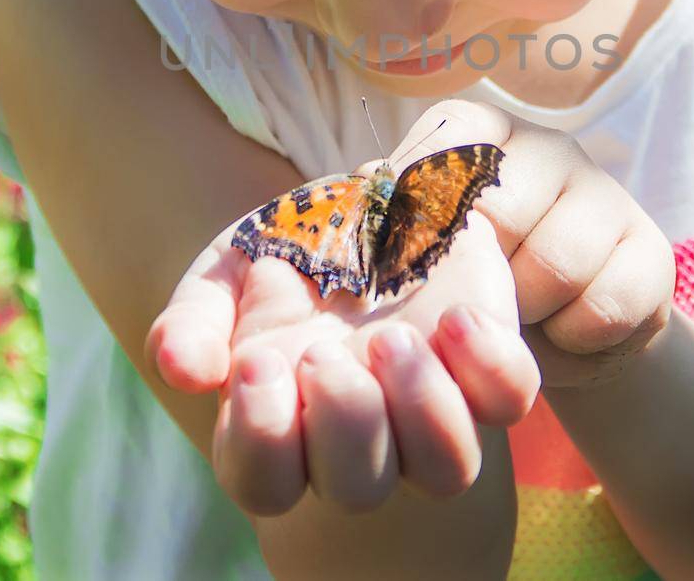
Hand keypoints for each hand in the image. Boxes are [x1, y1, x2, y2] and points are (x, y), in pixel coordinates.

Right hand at [145, 177, 539, 517]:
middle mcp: (359, 433)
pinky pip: (508, 401)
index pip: (263, 483)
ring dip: (419, 409)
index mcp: (281, 419)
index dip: (263, 439)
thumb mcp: (227, 271)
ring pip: (446, 470)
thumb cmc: (291, 251)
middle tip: (329, 349)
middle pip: (357, 488)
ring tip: (393, 338)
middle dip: (344, 421)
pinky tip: (455, 317)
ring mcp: (430, 407)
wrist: (373, 204)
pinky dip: (487, 365)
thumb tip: (185, 369)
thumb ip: (192, 320)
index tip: (261, 361)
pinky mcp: (487, 368)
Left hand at [395, 99, 675, 389]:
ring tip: (520, 316)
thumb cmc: (471, 286)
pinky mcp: (651, 250)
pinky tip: (563, 332)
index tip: (421, 259)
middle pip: (500, 212)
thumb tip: (355, 194)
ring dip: (528, 314)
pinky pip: (605, 305)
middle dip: (479, 281)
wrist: (557, 339)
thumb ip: (385, 220)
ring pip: (556, 263)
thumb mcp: (421, 253)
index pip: (443, 145)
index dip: (427, 215)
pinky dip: (574, 339)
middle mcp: (545, 145)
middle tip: (473, 302)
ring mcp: (605, 191)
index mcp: (477, 131)